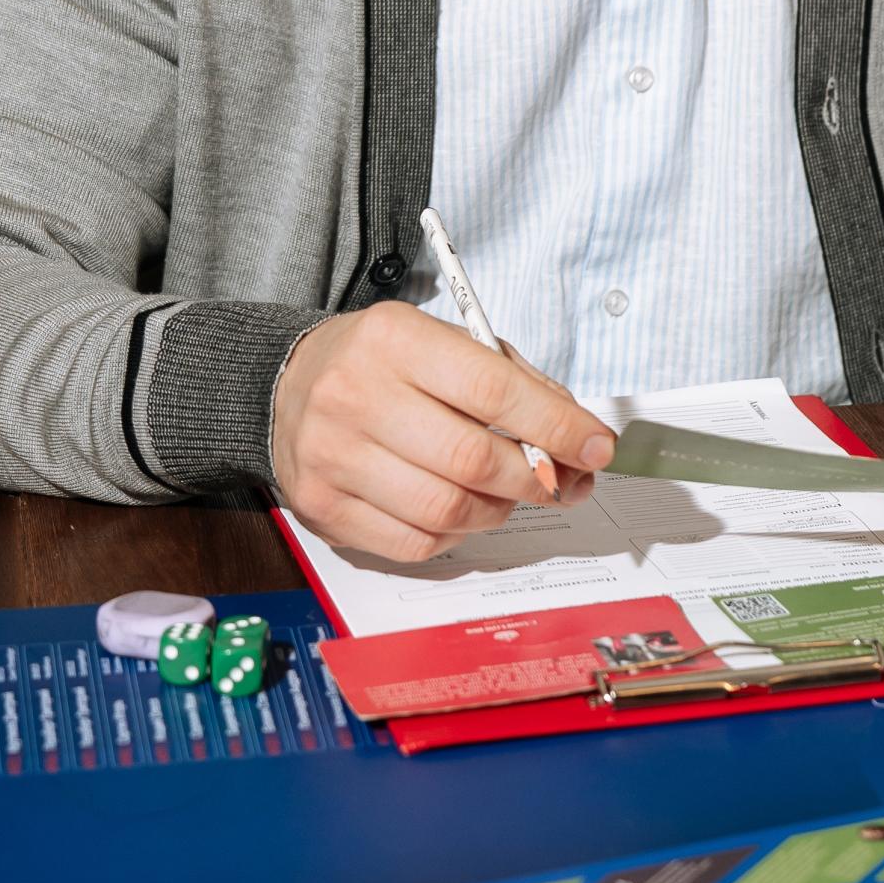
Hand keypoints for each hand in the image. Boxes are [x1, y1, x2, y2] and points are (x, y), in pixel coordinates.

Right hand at [271, 302, 614, 561]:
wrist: (286, 385)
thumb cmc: (384, 364)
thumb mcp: (444, 342)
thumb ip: (514, 382)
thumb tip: (578, 440)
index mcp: (394, 339)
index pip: (493, 390)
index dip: (557, 426)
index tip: (597, 445)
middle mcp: (355, 395)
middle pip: (472, 459)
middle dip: (535, 477)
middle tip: (561, 480)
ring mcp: (333, 457)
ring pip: (448, 509)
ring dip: (498, 510)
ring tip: (506, 493)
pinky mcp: (322, 508)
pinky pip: (415, 543)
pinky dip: (456, 534)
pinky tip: (460, 511)